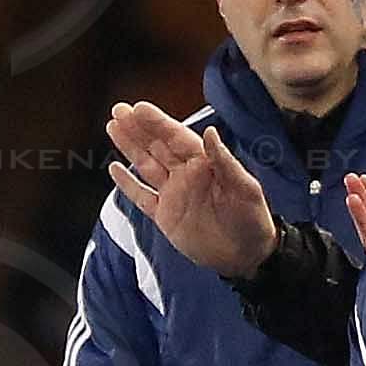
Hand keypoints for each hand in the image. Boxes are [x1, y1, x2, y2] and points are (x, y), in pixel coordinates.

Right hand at [105, 101, 276, 278]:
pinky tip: (115, 169)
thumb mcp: (245, 188)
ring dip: (129, 147)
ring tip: (112, 128)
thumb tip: (210, 132)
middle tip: (118, 110)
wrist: (247, 257)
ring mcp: (174, 194)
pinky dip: (128, 184)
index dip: (157, 123)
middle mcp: (186, 175)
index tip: (138, 109)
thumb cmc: (252, 220)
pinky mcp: (165, 216)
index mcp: (204, 164)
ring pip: (146, 165)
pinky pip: (142, 196)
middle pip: (156, 146)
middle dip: (137, 128)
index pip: (176, 137)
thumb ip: (225, 161)